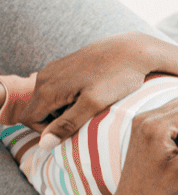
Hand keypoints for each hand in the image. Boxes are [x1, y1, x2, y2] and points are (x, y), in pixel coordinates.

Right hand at [18, 32, 177, 151]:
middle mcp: (45, 77)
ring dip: (65, 110)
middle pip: (37, 111)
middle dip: (57, 121)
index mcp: (47, 88)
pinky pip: (58, 89)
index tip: (73, 131)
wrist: (132, 50)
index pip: (29, 120)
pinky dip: (70, 98)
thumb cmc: (116, 77)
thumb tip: (44, 144)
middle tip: (86, 119)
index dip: (47, 131)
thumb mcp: (94, 104)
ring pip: (48, 101)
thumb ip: (68, 124)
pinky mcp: (64, 66)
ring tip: (92, 106)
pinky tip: (92, 95)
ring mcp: (54, 69)